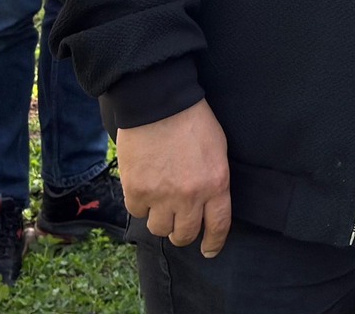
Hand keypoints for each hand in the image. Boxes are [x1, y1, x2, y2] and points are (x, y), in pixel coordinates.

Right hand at [116, 98, 232, 256]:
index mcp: (216, 184)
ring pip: (159, 229)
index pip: (217, 226)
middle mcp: (190, 196)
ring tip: (159, 202)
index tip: (209, 250)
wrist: (159, 103)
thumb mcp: (218, 150)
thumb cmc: (192, 121)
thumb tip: (207, 205)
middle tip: (177, 224)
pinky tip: (144, 188)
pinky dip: (140, 204)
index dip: (213, 243)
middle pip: (184, 235)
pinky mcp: (136, 190)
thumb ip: (214, 181)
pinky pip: (137, 212)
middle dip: (182, 234)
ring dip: (159, 219)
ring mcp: (161, 195)